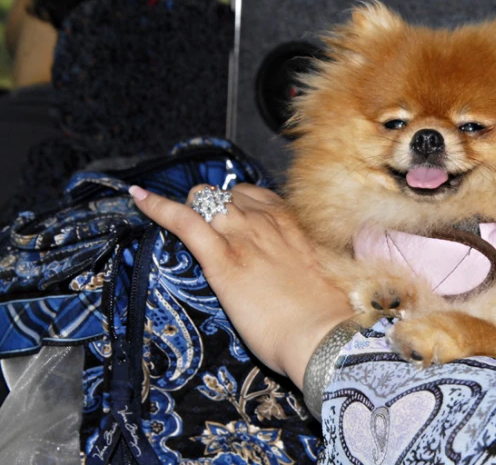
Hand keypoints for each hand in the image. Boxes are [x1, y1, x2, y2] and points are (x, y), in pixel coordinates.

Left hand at [128, 183, 353, 389]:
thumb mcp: (313, 272)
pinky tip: (139, 198)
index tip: (225, 219)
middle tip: (205, 238)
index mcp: (288, 222)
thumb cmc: (323, 313)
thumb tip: (287, 266)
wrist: (321, 333)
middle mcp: (265, 220)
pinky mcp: (222, 259)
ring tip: (180, 230)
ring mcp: (242, 236)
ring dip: (191, 211)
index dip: (233, 205)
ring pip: (203, 199)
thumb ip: (295, 257)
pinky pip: (184, 220)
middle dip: (210, 209)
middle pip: (223, 194)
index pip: (251, 194)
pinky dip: (157, 207)